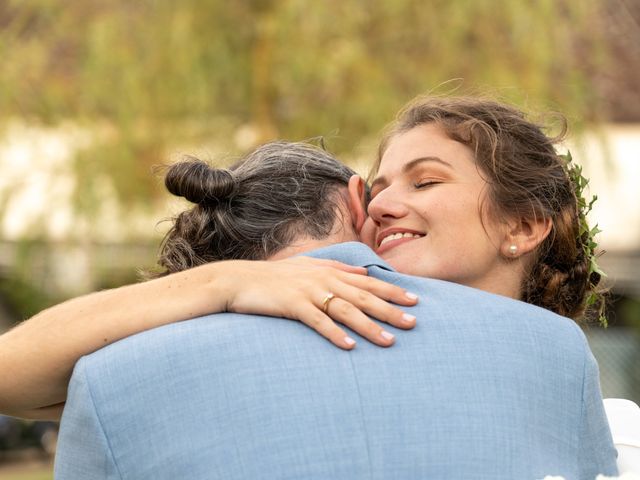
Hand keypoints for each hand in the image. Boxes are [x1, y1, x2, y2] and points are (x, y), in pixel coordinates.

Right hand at [220, 257, 418, 348]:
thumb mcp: (308, 266)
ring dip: (369, 327)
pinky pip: (318, 322)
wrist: (238, 280)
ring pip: (346, 310)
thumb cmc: (274, 276)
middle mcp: (323, 280)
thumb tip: (364, 271)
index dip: (392, 291)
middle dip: (390, 310)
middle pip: (363, 297)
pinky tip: (349, 346)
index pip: (367, 282)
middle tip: (413, 323)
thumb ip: (338, 267)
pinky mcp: (293, 305)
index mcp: (329, 271)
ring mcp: (308, 292)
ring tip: (388, 341)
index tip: (414, 301)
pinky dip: (335, 334)